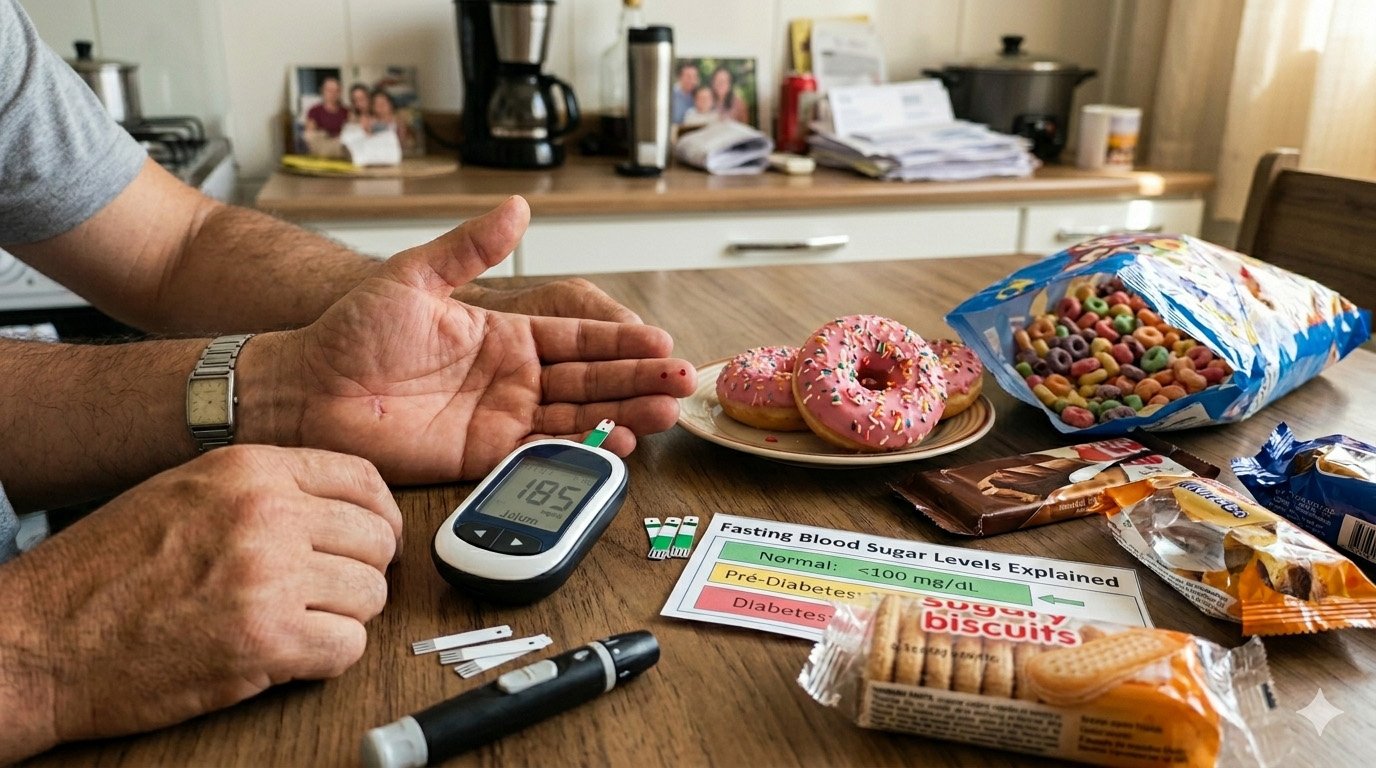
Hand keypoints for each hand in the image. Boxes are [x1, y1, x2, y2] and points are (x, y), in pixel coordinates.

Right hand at [0, 445, 399, 759]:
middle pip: (376, 539)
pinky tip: (288, 655)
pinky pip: (347, 647)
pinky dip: (327, 659)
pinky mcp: (266, 641)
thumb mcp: (186, 492)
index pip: (362, 479)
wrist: (43, 640)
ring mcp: (269, 577)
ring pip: (370, 596)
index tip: (373, 539)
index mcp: (249, 471)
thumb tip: (339, 503)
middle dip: (362, 572)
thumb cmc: (105, 571)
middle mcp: (266, 515)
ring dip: (343, 617)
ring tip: (298, 624)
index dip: (380, 515)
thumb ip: (263, 489)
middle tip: (331, 593)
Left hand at [265, 196, 696, 482]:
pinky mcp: (485, 453)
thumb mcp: (414, 277)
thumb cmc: (351, 331)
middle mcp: (513, 375)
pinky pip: (544, 451)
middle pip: (592, 378)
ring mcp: (502, 415)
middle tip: (682, 381)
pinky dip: (583, 449)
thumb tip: (518, 207)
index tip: (660, 342)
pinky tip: (618, 444)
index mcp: (504, 332)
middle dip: (640, 378)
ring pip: (579, 416)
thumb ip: (469, 247)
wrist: (308, 388)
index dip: (621, 341)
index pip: (578, 336)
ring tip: (666, 413)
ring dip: (625, 413)